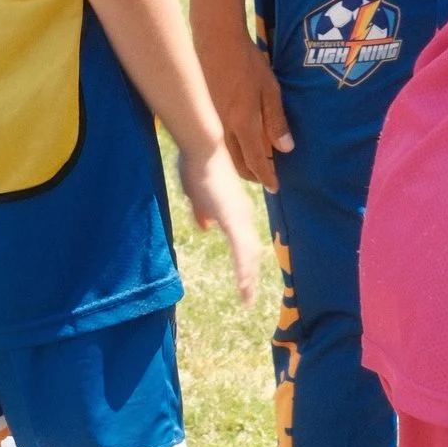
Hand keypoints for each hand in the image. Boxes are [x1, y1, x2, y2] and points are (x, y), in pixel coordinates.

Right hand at [178, 137, 260, 302]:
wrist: (202, 148)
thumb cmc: (197, 165)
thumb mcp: (197, 195)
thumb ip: (203, 211)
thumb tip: (205, 227)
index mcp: (236, 210)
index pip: (244, 241)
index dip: (245, 262)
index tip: (245, 280)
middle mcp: (243, 215)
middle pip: (250, 251)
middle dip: (249, 275)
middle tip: (248, 298)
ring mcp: (240, 217)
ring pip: (248, 255)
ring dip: (247, 278)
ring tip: (246, 298)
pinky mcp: (233, 219)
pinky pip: (241, 251)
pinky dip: (243, 270)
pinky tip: (244, 285)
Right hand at [193, 15, 292, 192]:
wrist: (216, 40)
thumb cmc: (247, 61)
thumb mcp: (269, 89)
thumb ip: (276, 120)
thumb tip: (286, 148)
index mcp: (243, 123)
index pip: (256, 160)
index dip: (266, 176)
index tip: (275, 187)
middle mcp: (223, 128)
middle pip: (237, 163)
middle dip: (252, 174)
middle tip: (264, 177)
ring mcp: (210, 121)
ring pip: (224, 155)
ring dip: (238, 165)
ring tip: (251, 166)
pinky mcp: (203, 113)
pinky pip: (215, 141)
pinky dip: (226, 151)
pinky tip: (232, 146)